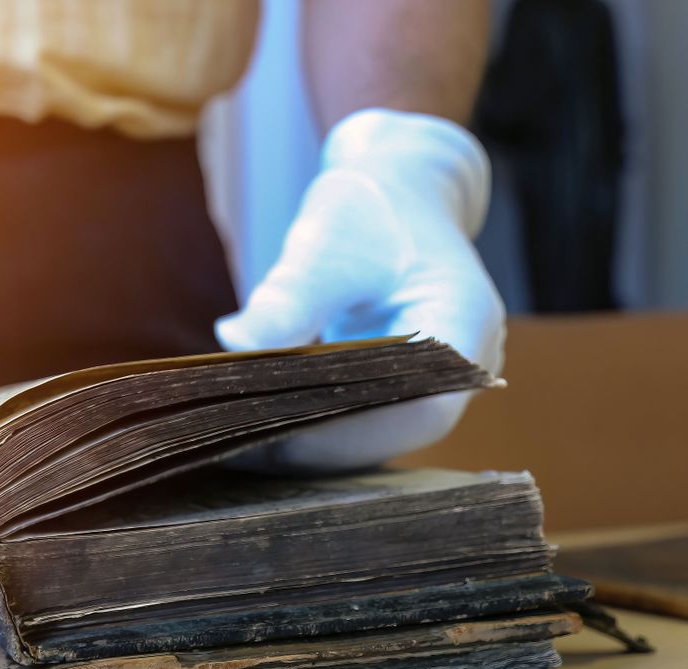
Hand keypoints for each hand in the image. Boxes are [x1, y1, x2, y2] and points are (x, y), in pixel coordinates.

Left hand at [215, 108, 503, 470]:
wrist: (397, 191)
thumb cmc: (369, 208)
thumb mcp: (325, 241)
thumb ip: (289, 296)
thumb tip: (235, 342)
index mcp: (463, 322)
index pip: (419, 407)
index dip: (351, 432)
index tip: (278, 433)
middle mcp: (463, 363)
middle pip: (397, 431)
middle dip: (321, 445)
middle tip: (242, 447)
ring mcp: (437, 380)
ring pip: (377, 435)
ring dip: (314, 443)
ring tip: (241, 443)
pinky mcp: (404, 388)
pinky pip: (361, 422)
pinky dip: (314, 426)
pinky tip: (257, 429)